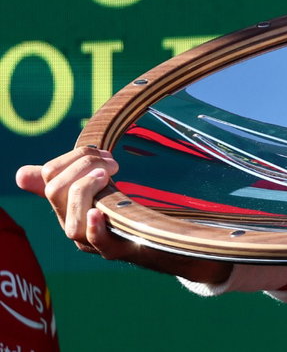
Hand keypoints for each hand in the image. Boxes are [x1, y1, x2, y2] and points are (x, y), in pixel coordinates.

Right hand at [16, 146, 231, 283]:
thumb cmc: (118, 212)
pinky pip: (97, 242)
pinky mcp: (115, 249)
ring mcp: (91, 240)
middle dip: (82, 166)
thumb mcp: (91, 192)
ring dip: (86, 190)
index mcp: (64, 206)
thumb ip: (64, 179)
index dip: (72, 156)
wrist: (152, 240)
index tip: (100, 152)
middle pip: (56, 192)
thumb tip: (21, 173)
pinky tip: (97, 212)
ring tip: (106, 176)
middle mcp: (70, 224)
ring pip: (69, 219)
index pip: (48, 176)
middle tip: (110, 163)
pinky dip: (95, 227)